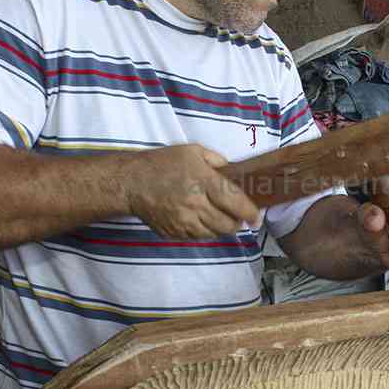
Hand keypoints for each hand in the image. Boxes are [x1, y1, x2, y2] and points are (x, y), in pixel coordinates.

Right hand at [125, 145, 259, 238]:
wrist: (132, 183)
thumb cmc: (162, 164)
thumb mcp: (192, 151)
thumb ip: (217, 161)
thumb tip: (232, 172)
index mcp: (204, 182)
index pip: (236, 203)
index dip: (250, 213)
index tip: (256, 217)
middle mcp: (196, 205)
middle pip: (228, 224)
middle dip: (237, 222)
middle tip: (239, 217)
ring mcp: (185, 222)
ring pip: (215, 234)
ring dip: (221, 227)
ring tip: (219, 216)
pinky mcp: (175, 233)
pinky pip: (198, 237)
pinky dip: (205, 231)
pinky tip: (200, 218)